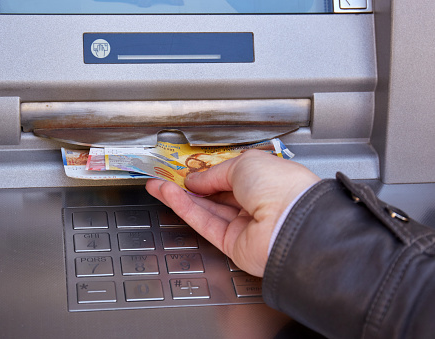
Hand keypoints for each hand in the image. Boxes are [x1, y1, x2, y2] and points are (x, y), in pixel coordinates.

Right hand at [146, 149, 319, 276]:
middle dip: (189, 185)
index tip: (185, 169)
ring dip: (180, 197)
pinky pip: (204, 223)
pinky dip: (185, 209)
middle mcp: (257, 204)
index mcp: (266, 181)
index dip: (206, 173)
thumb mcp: (244, 164)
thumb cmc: (280, 187)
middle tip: (165, 177)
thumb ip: (214, 173)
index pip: (231, 176)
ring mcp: (244, 226)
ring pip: (206, 209)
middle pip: (215, 195)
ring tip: (157, 185)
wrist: (292, 223)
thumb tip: (195, 180)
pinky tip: (169, 196)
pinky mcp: (232, 244)